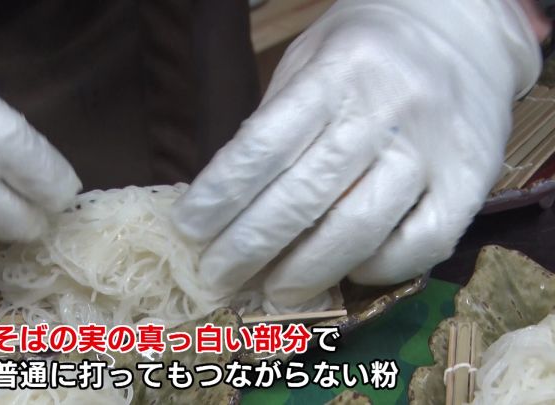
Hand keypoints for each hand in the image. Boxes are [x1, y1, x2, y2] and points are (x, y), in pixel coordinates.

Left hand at [172, 0, 540, 312]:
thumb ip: (276, 124)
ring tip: (272, 293)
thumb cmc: (366, 51)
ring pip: (358, 229)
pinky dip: (376, 270)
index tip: (188, 231)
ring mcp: (434, 150)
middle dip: (247, 249)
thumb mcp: (308, 61)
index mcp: (337, 72)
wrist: (460, 31)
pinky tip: (347, 271)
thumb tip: (230, 204)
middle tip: (215, 278)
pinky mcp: (472, 184)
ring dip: (304, 273)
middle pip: (303, 197)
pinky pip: (420, 245)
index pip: (264, 146)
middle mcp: (388, 110)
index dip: (219, 196)